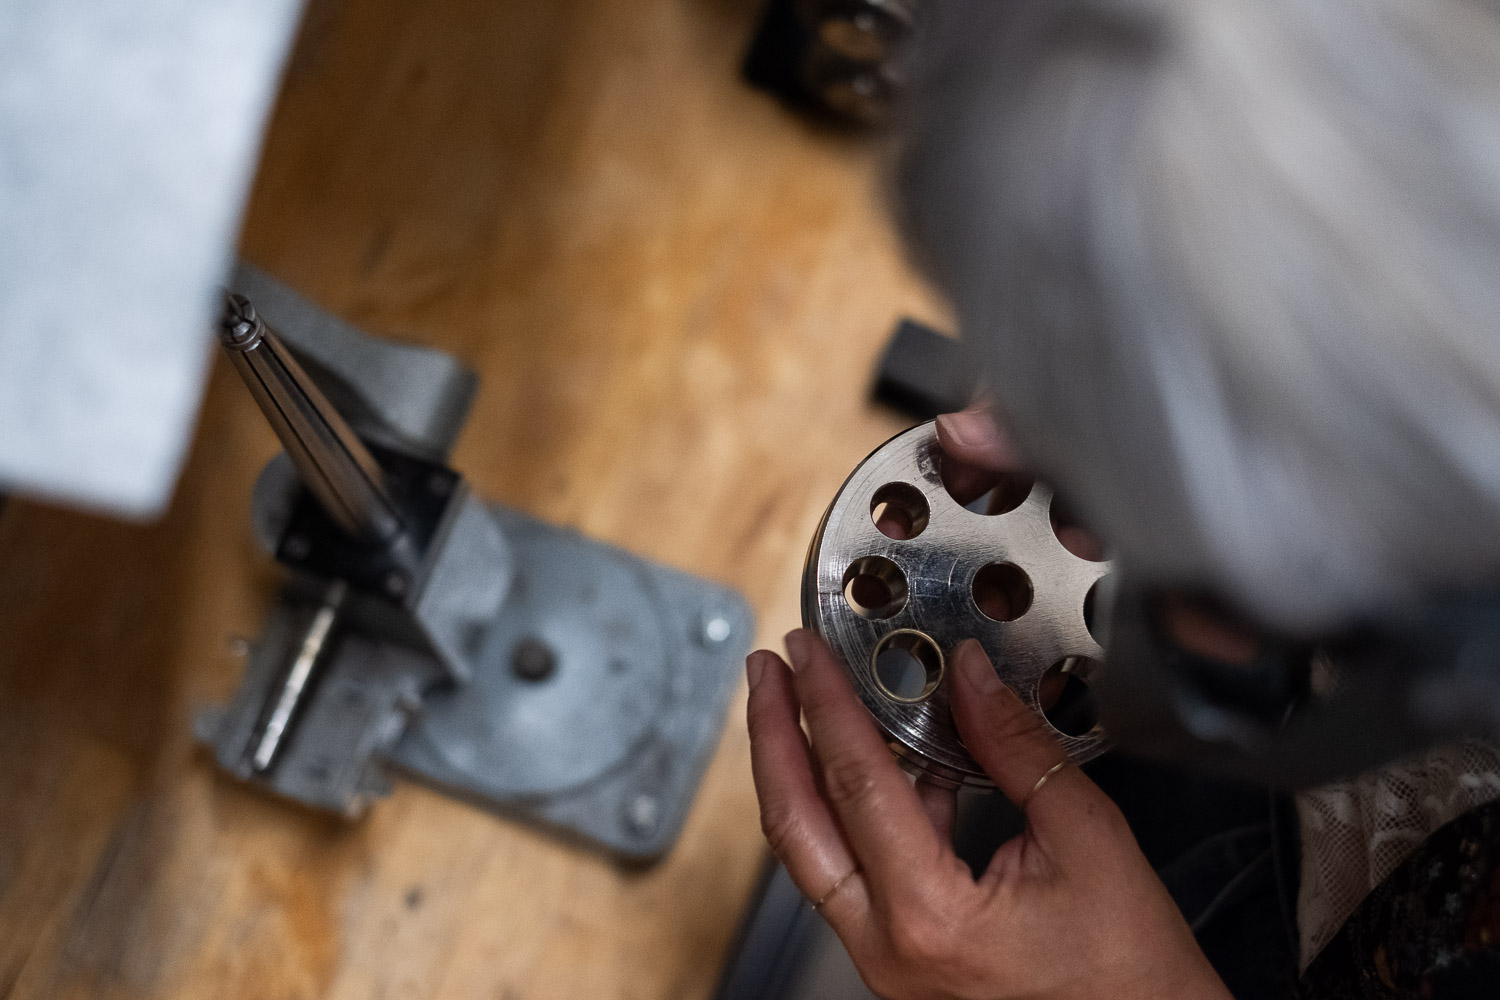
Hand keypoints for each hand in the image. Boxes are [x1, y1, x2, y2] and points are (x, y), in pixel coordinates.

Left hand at [745, 632, 1231, 999]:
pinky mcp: (900, 961)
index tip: (806, 653)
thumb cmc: (1132, 974)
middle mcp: (890, 948)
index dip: (825, 702)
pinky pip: (853, 875)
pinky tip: (882, 764)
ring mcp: (887, 962)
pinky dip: (855, 814)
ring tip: (803, 707)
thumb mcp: (1088, 837)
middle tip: (768, 672)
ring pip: (814, 852)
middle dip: (773, 735)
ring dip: (802, 772)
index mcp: (931, 918)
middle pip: (796, 824)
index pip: (855, 782)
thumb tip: (970, 677)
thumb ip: (1016, 748)